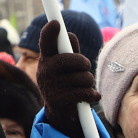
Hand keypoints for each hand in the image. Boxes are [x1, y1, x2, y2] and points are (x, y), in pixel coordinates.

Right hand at [36, 19, 97, 137]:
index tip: (56, 23)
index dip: (50, 32)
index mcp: (46, 60)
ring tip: (83, 86)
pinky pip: (86, 92)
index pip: (45, 43)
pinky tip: (90, 97)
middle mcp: (45, 72)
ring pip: (84, 77)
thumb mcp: (66, 67)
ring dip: (89, 82)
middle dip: (84, 63)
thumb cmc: (65, 83)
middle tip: (85, 67)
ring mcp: (52, 87)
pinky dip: (92, 95)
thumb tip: (70, 35)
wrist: (60, 114)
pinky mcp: (60, 101)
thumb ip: (70, 51)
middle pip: (73, 59)